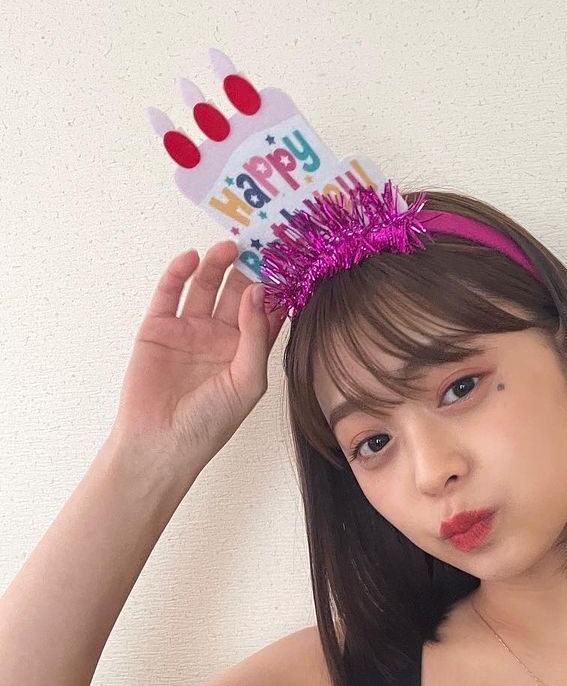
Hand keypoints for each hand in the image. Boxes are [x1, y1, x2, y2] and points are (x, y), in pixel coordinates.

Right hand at [110, 240, 285, 472]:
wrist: (161, 443)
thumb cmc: (211, 423)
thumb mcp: (247, 381)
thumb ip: (255, 336)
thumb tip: (257, 291)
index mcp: (247, 352)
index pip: (266, 312)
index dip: (276, 288)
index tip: (287, 259)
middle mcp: (220, 337)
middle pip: (238, 293)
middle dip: (248, 269)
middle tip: (259, 242)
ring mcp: (189, 330)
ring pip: (206, 287)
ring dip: (218, 266)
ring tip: (230, 247)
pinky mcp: (159, 328)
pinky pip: (170, 293)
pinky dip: (179, 273)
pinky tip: (192, 258)